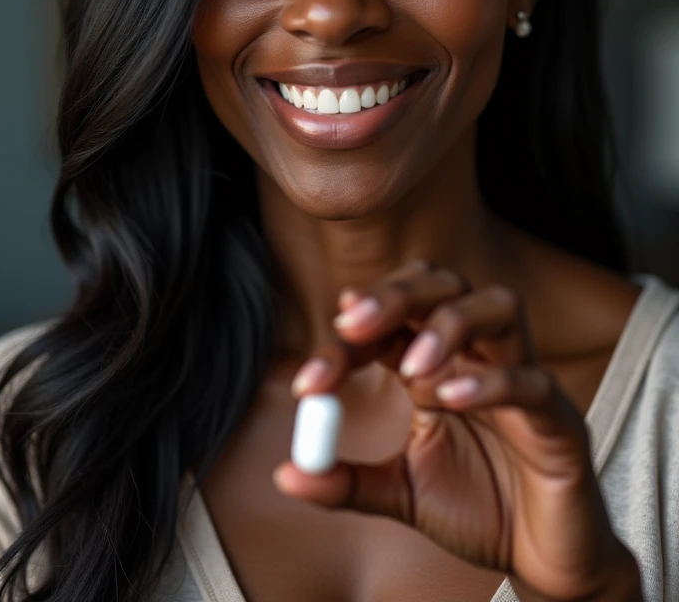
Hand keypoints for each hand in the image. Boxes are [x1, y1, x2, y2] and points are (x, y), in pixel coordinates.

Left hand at [273, 259, 638, 600]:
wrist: (541, 559)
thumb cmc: (478, 509)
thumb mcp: (399, 493)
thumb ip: (346, 480)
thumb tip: (286, 474)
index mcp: (436, 362)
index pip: (392, 319)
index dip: (348, 339)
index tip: (308, 381)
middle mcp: (478, 355)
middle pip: (443, 286)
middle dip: (394, 294)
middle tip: (350, 323)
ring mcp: (521, 378)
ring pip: (499, 306)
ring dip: (449, 321)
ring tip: (410, 365)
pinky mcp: (560, 418)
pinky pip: (531, 382)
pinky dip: (491, 382)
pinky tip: (449, 398)